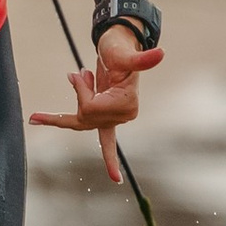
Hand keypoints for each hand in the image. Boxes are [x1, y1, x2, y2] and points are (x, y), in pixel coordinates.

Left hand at [29, 20, 163, 182]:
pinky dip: (103, 156)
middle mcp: (123, 116)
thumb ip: (140, 59)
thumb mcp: (124, 54)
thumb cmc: (119, 49)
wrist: (119, 48)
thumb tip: (160, 53)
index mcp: (127, 105)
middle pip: (85, 116)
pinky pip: (102, 142)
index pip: (90, 109)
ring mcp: (115, 120)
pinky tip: (112, 177)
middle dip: (79, 95)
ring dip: (65, 114)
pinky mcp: (109, 120)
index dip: (81, 92)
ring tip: (71, 89)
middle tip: (82, 72)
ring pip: (82, 123)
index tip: (82, 73)